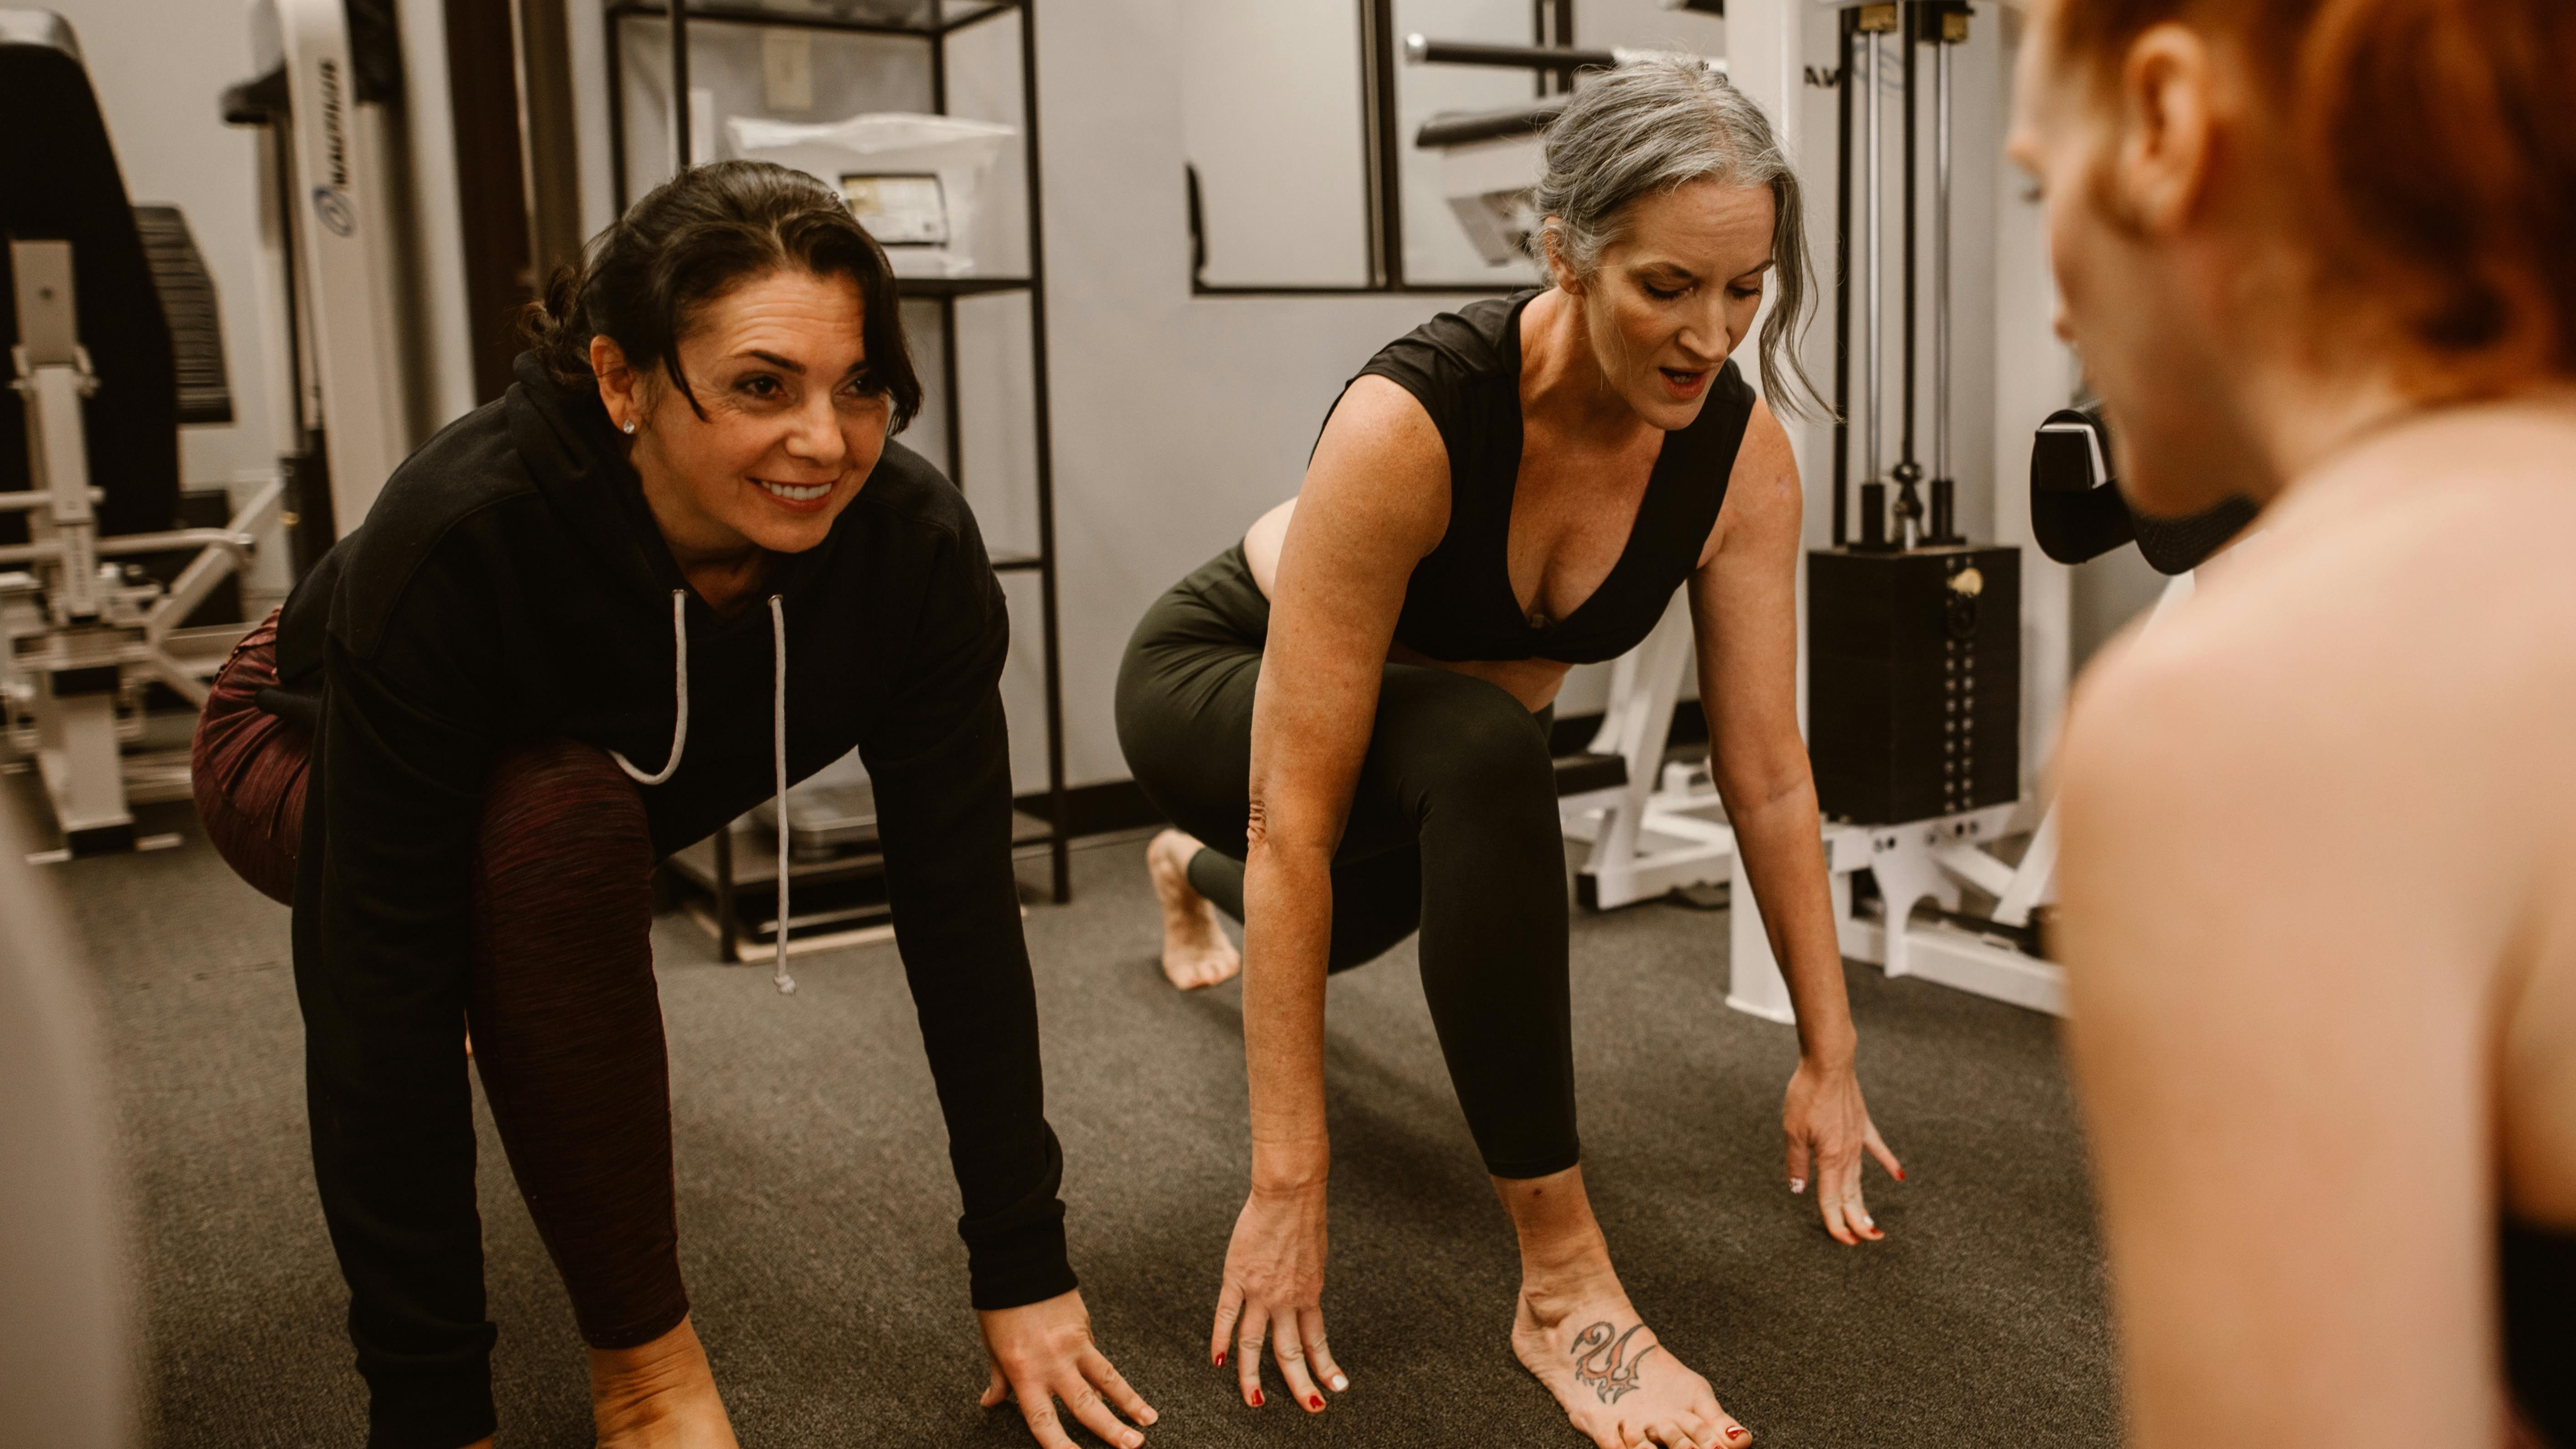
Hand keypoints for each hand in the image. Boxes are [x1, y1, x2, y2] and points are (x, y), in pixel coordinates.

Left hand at [978, 1289, 1156, 1448]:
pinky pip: (1098, 1355)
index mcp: (1023, 1373)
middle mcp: (1051, 1363)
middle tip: (1134, 1446)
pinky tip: (1123, 1388)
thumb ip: (999, 1379)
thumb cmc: (999, 1306)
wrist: (1017, 1263)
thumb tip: (989, 1402)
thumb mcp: (993, 1347)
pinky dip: (1108, 1373)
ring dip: (1130, 1402)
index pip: (1043, 1421)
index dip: (1061, 1447)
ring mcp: (1072, 1345)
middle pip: (1086, 1406)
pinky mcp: (1085, 1327)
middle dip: (1112, 1430)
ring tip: (1149, 1420)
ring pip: (1107, 1380)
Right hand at [1209, 1181, 1345, 1411]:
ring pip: (1255, 1345)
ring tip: (1255, 1399)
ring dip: (1254, 1377)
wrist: (1290, 1193)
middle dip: (1300, 1385)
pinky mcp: (1237, 1277)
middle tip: (1308, 1407)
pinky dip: (1221, 1340)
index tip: (1334, 1388)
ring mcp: (1260, 1291)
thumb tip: (1304, 1298)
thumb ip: (1306, 1284)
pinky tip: (1218, 1360)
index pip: (1317, 1341)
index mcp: (1310, 1294)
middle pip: (1290, 1353)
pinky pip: (1226, 1316)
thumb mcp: (1315, 1258)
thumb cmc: (1304, 1218)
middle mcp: (1287, 1300)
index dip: (1325, 1367)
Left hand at [1782, 1054, 1903, 1243]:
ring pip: (1861, 1179)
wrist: (1829, 1064)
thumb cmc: (1807, 1094)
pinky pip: (1878, 1150)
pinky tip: (1899, 1177)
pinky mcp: (1863, 1125)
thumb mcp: (1793, 1131)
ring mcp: (1858, 1140)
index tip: (1844, 1241)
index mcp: (1830, 1158)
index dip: (1836, 1223)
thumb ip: (1797, 1163)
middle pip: (1850, 1195)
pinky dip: (1888, 1163)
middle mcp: (1848, 1154)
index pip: (1831, 1199)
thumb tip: (1798, 1190)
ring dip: (1865, 1202)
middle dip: (1857, 1221)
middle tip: (1866, 1241)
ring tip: (1873, 1223)